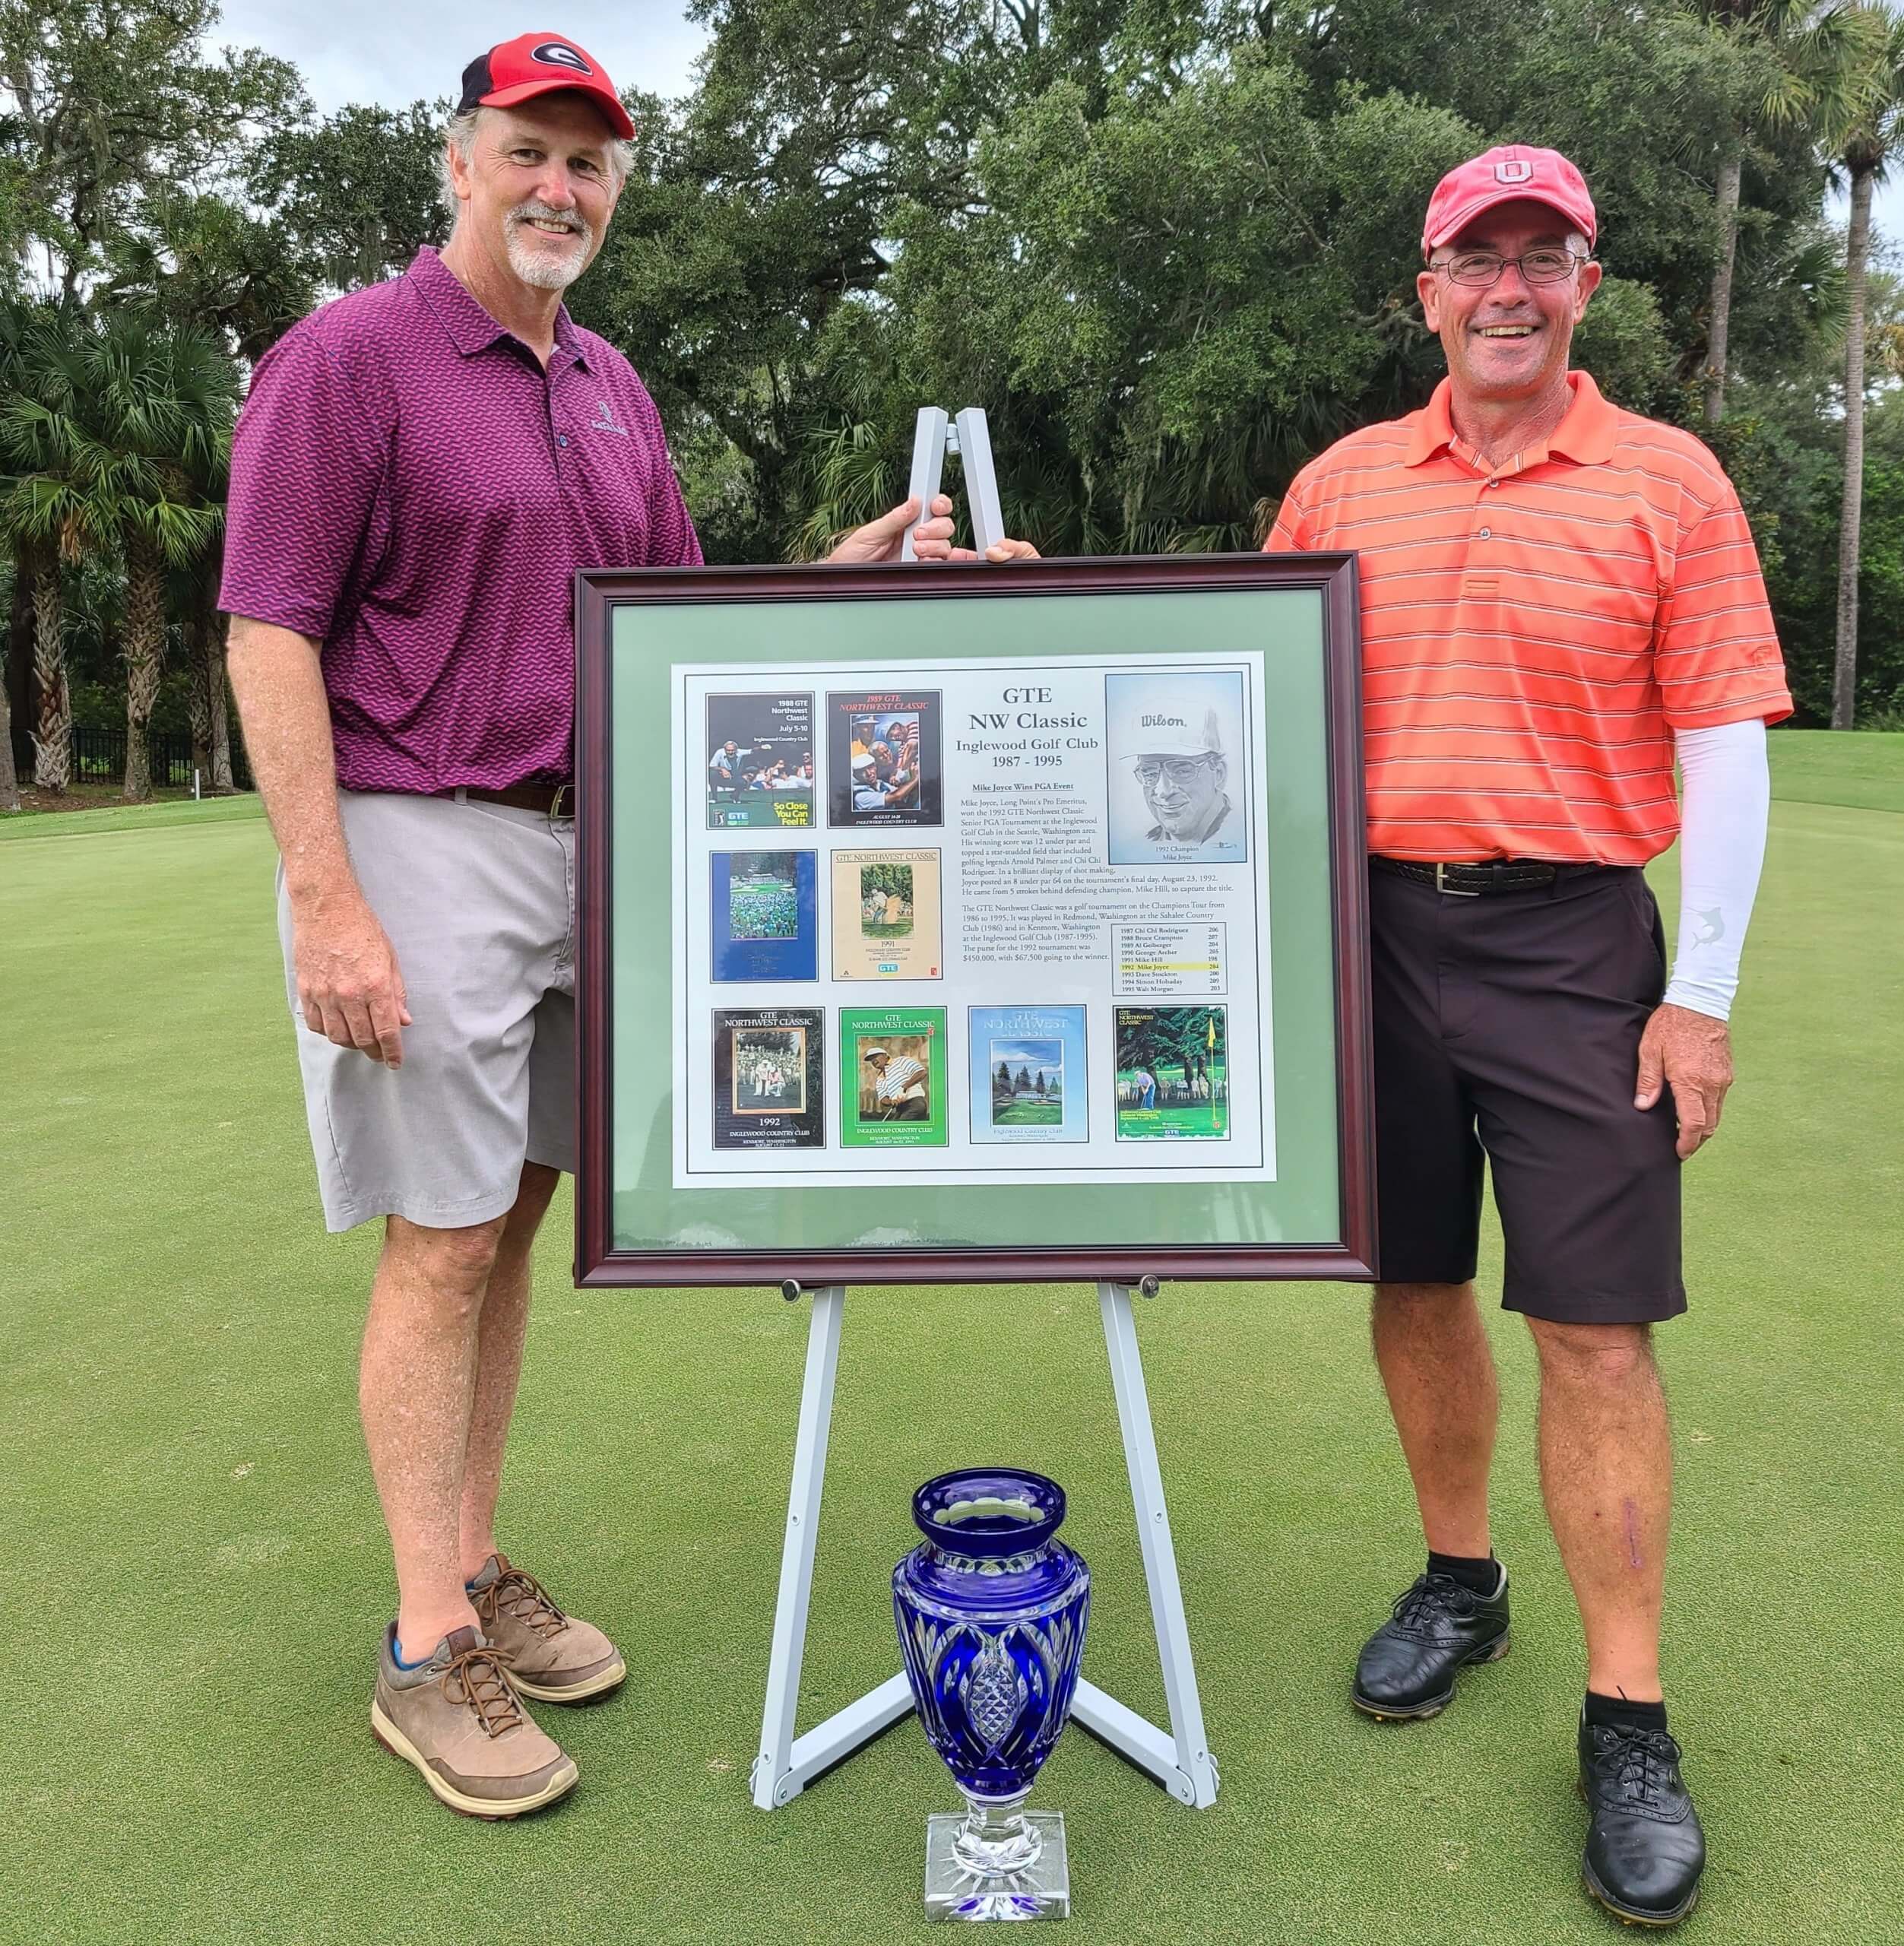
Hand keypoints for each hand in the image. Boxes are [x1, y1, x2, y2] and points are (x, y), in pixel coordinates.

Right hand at [293, 892, 410, 1067]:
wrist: (327, 907)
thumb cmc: (362, 929)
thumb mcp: (390, 959)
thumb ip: (397, 993)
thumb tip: (403, 1020)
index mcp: (375, 985)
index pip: (386, 1031)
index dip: (392, 1052)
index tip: (395, 1062)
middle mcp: (349, 993)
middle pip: (362, 1039)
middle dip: (374, 1052)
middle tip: (381, 1055)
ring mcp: (324, 993)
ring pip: (337, 1036)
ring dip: (351, 1044)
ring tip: (361, 1042)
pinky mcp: (306, 989)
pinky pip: (316, 1023)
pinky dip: (328, 1032)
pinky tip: (337, 1028)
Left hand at [825, 494, 1041, 563]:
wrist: (844, 580)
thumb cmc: (851, 556)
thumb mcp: (869, 533)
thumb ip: (894, 518)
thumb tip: (914, 501)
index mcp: (904, 523)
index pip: (931, 509)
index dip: (939, 505)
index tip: (935, 506)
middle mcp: (916, 538)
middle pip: (944, 527)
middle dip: (935, 529)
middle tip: (917, 535)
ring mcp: (920, 556)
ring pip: (945, 546)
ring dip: (935, 547)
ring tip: (915, 551)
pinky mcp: (921, 572)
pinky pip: (944, 566)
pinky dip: (952, 561)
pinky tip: (948, 559)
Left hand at [1634, 1003, 1731, 1159]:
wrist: (1700, 1002)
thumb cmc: (1671, 1025)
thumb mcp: (1650, 1050)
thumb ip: (1648, 1081)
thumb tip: (1642, 1107)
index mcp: (1691, 1082)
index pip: (1693, 1124)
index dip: (1687, 1143)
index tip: (1679, 1153)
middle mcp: (1712, 1084)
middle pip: (1709, 1125)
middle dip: (1696, 1141)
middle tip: (1681, 1147)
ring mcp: (1723, 1079)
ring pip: (1717, 1114)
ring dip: (1703, 1127)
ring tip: (1685, 1132)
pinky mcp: (1727, 1072)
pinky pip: (1720, 1100)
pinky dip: (1709, 1111)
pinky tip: (1694, 1109)